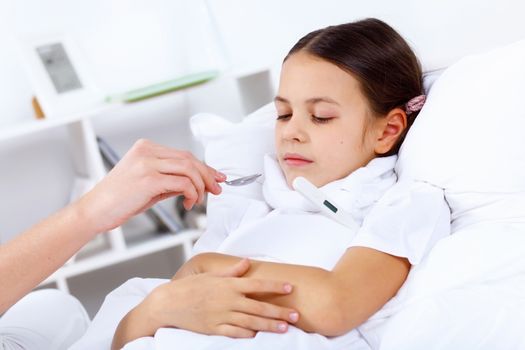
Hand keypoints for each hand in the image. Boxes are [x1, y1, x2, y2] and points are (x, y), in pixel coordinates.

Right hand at [75, 139, 224, 233]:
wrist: (95, 211)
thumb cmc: (119, 199)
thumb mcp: (148, 184)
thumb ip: (171, 179)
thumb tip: (199, 182)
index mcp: (146, 148)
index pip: (184, 154)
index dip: (204, 167)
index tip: (217, 177)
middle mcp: (147, 151)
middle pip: (189, 159)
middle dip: (208, 175)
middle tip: (217, 189)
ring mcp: (147, 163)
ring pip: (189, 169)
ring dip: (201, 186)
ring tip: (199, 200)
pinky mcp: (149, 179)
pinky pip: (182, 183)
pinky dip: (192, 193)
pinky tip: (189, 203)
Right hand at [147, 259, 298, 336]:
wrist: (168, 304)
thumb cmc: (190, 287)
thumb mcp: (211, 275)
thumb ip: (232, 270)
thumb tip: (247, 262)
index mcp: (229, 285)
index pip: (257, 284)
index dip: (275, 286)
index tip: (290, 287)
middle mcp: (228, 300)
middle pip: (259, 306)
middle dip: (279, 311)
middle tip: (296, 315)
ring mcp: (222, 316)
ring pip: (251, 321)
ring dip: (270, 325)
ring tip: (285, 327)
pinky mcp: (215, 329)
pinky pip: (236, 333)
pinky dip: (248, 334)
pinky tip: (259, 335)